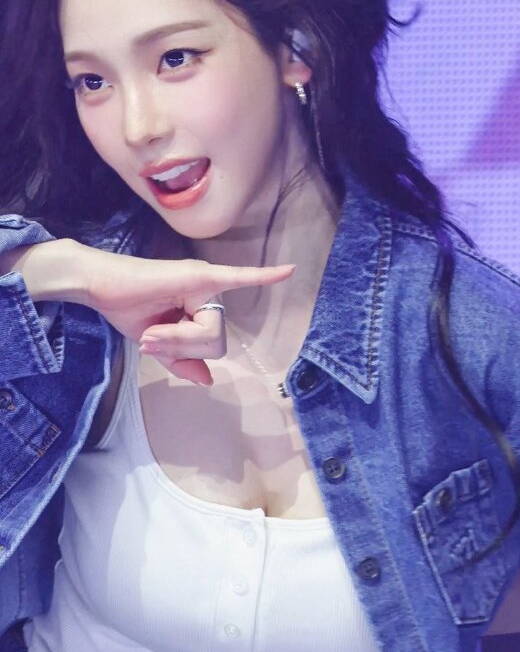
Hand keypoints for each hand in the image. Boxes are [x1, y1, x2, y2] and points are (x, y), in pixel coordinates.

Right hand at [82, 246, 294, 386]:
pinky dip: (265, 276)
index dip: (186, 352)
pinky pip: (239, 278)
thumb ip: (181, 361)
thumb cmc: (125, 308)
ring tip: (152, 328)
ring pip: (210, 335)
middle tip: (153, 337)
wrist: (98, 287)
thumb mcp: (155, 345)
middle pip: (215, 343)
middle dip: (182, 348)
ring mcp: (205, 280)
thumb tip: (206, 379)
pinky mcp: (199, 276)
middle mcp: (209, 291)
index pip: (211, 344)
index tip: (158, 347)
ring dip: (178, 340)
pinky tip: (290, 271)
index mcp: (200, 305)